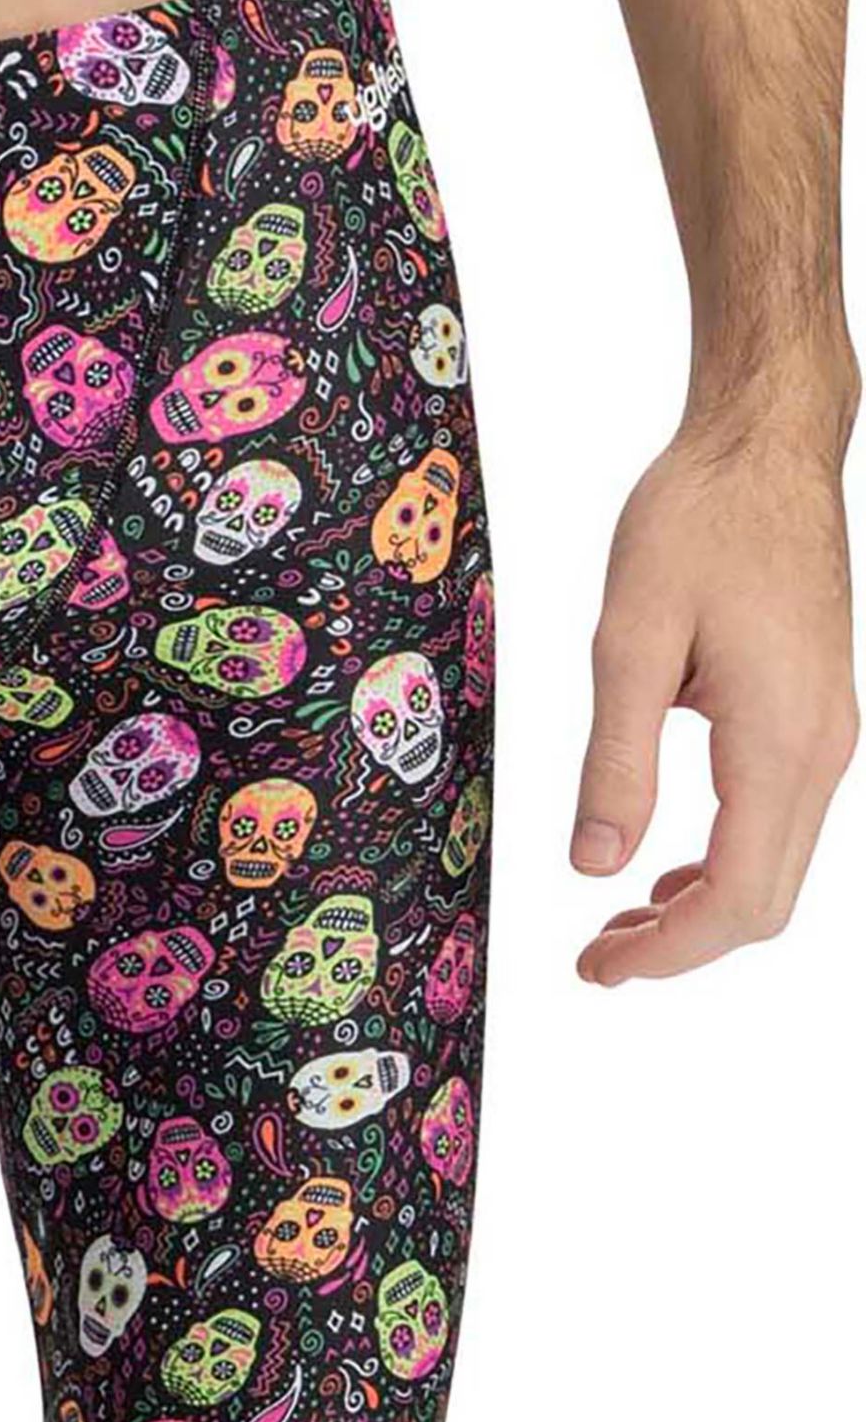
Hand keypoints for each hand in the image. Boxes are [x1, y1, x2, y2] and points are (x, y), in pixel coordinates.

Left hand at [571, 409, 857, 983]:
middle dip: (682, 946)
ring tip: (616, 925)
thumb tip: (596, 864)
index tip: (597, 970)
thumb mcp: (629, 640)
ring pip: (776, 865)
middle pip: (766, 899)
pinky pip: (776, 820)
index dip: (667, 952)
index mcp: (778, 741)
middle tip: (596, 962)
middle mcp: (819, 751)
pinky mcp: (811, 716)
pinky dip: (721, 862)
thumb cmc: (697, 524)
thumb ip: (616, 760)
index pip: (737, 896)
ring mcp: (825, 735)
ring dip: (700, 910)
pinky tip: (661, 867)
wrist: (762, 452)